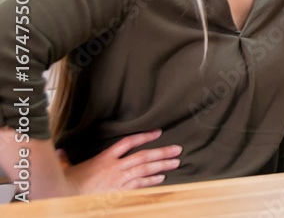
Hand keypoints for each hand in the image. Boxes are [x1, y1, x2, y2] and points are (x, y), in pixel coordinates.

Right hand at [61, 130, 180, 194]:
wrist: (65, 198)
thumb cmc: (66, 184)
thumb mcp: (66, 168)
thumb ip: (65, 159)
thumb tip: (59, 152)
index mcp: (104, 158)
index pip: (128, 142)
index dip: (144, 136)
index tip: (158, 132)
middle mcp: (115, 167)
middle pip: (144, 156)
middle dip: (162, 152)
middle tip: (178, 149)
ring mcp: (119, 180)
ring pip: (145, 170)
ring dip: (162, 166)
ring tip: (176, 162)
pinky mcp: (120, 193)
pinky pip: (140, 186)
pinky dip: (151, 182)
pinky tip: (162, 179)